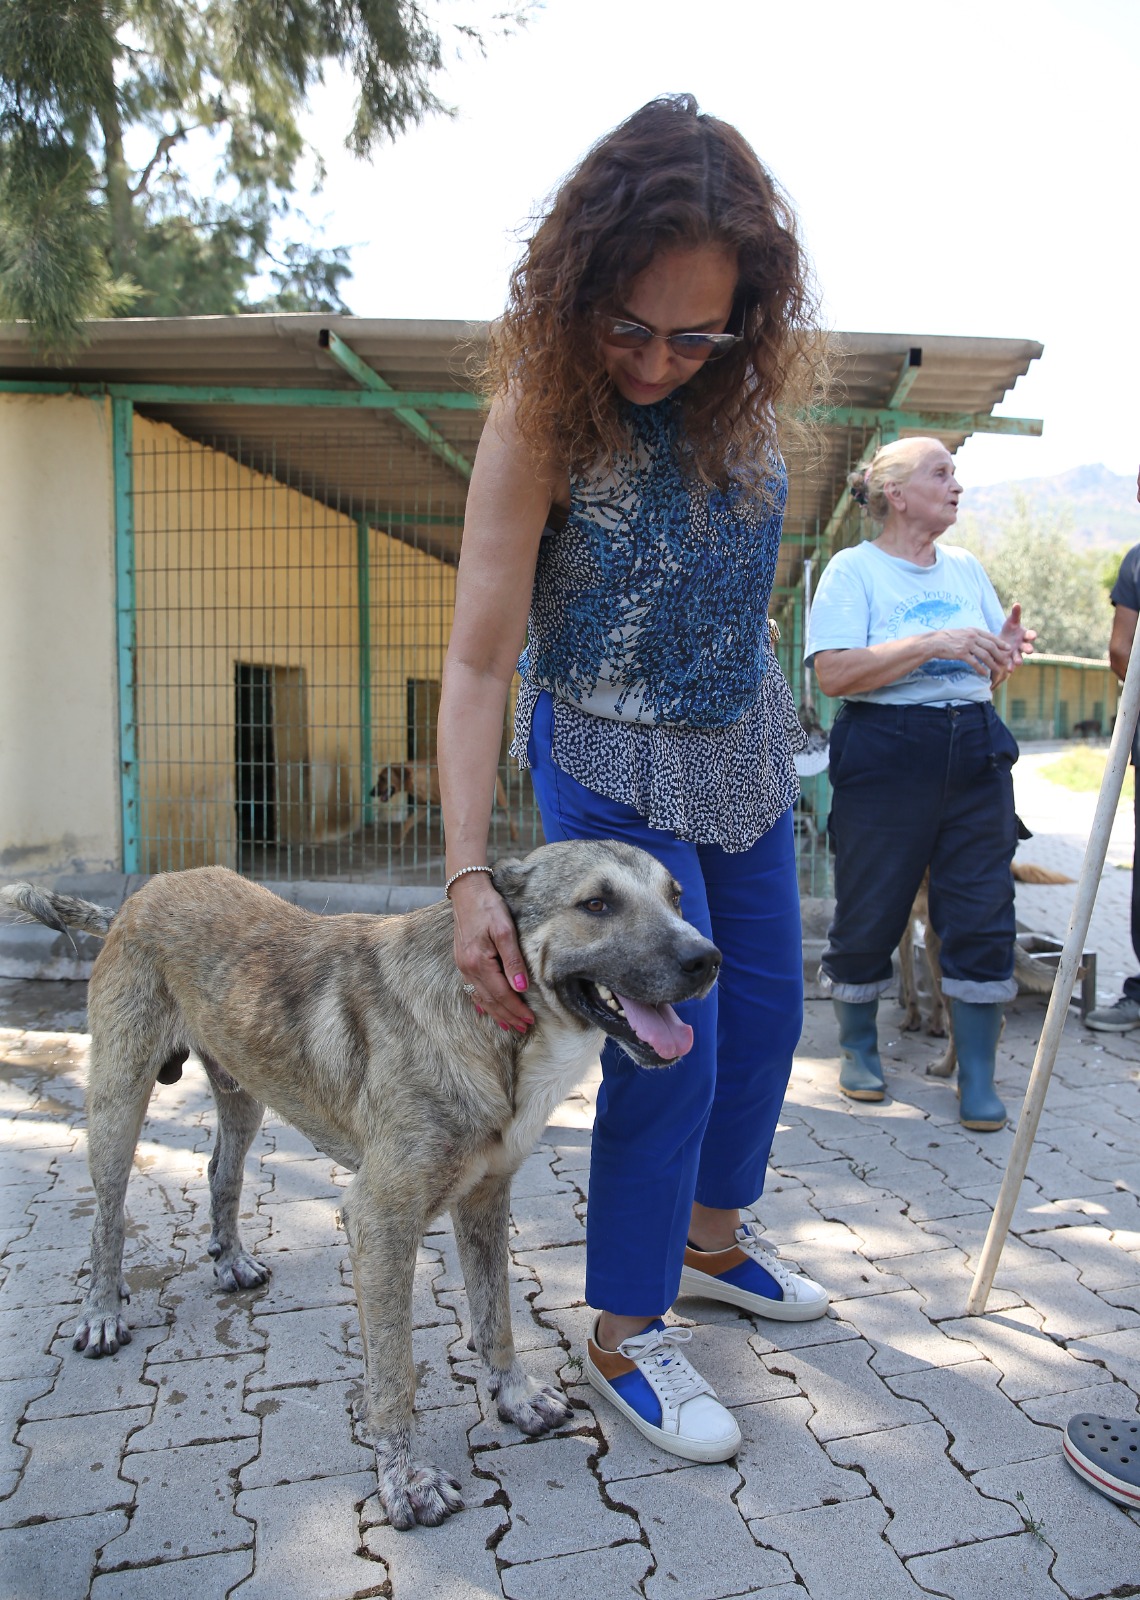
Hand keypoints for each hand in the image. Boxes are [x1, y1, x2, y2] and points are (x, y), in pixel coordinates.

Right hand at [450, 873, 533, 1032]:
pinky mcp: (462, 960)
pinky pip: (472, 989)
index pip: (501, 993)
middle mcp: (468, 968)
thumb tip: (520, 987)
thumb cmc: (488, 907)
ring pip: (480, 997)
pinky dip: (482, 1002)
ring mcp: (463, 965)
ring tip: (508, 1024)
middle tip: (523, 1027)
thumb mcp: (505, 930)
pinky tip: (486, 1009)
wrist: (467, 891)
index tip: (529, 1019)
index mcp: (479, 962)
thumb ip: (513, 960)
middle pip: (490, 1000)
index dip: (516, 1008)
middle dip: (507, 1015)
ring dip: (496, 1012)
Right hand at [932, 627, 1012, 677]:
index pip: (991, 637)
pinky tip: (984, 673)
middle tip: (1006, 661)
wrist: (934, 642)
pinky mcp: (961, 653)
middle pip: (991, 646)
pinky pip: (974, 662)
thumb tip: (983, 641)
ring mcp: (967, 645)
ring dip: (992, 663)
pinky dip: (981, 668)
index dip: (1001, 643)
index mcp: (973, 631)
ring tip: (997, 669)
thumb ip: (973, 636)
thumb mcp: (962, 633)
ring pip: (985, 655)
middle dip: (1000, 655)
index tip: (1008, 648)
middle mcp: (972, 637)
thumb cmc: (947, 638)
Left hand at [998, 602, 1035, 668]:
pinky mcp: (1010, 660)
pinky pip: (1011, 664)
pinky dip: (1010, 666)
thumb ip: (1015, 614)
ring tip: (1018, 663)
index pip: (1030, 635)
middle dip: (1029, 648)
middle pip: (1028, 647)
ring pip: (1020, 657)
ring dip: (1019, 660)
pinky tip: (1008, 669)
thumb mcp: (1011, 622)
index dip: (1032, 635)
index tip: (1032, 635)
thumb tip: (1017, 604)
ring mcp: (1017, 653)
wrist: (1002, 641)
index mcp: (1025, 635)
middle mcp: (1023, 645)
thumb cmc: (1010, 630)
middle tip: (1029, 650)